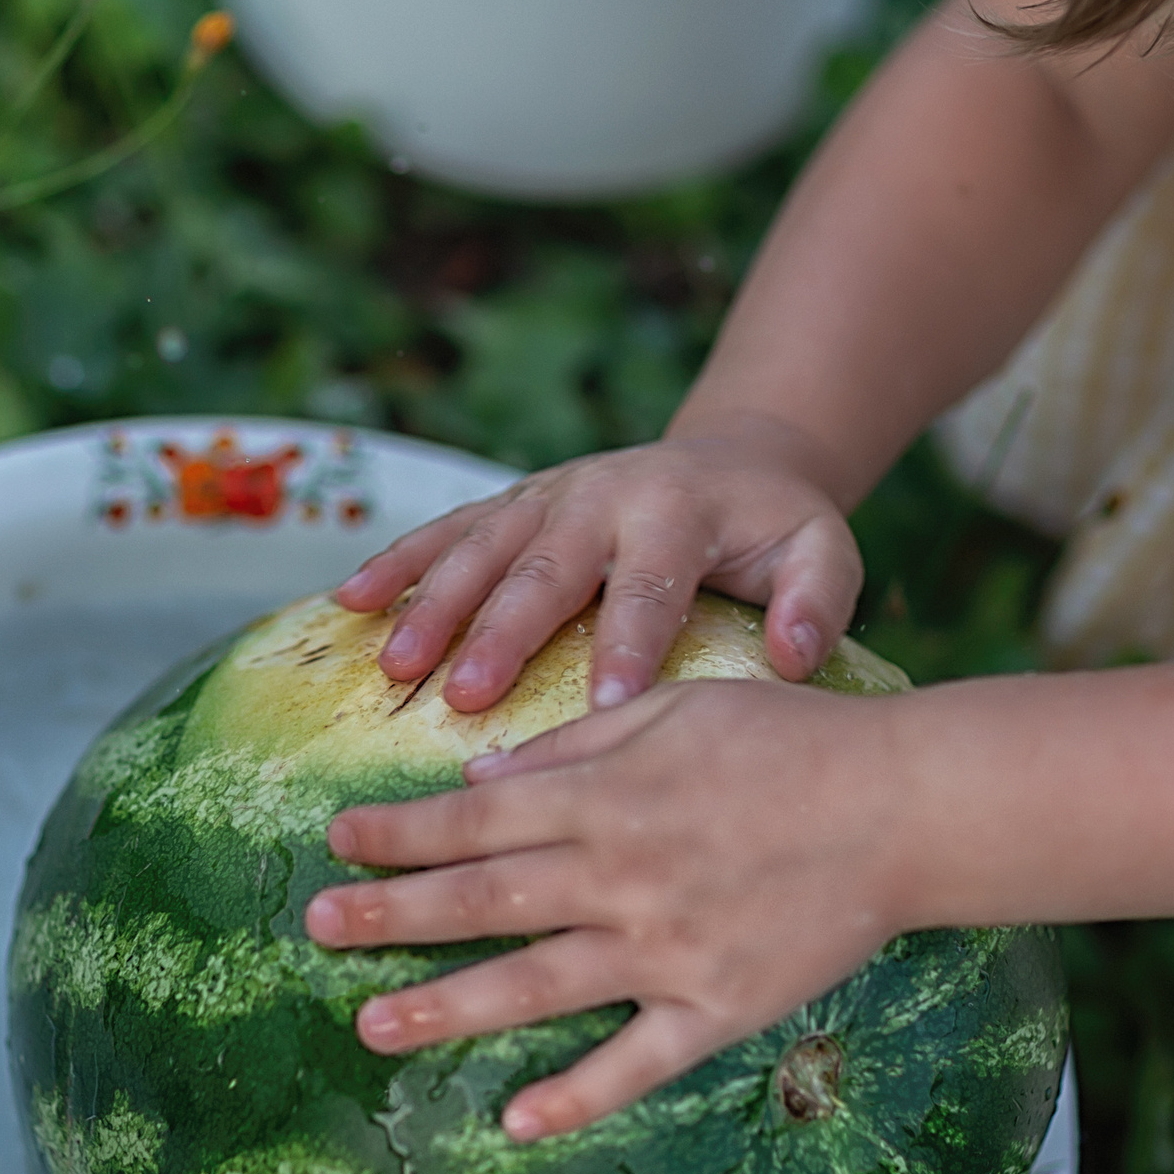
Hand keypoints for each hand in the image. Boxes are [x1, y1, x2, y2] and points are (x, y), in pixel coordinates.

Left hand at [302, 678, 911, 1139]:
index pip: (475, 816)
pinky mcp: (716, 1005)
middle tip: (317, 926)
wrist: (904, 805)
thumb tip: (482, 779)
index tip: (336, 839)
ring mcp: (665, 948)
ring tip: (372, 1024)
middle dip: (390, 912)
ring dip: (447, 1006)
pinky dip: (577, 1095)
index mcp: (607, 794)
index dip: (399, 829)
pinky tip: (516, 1121)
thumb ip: (577, 743)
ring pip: (535, 983)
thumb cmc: (793, 739)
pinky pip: (636, 1062)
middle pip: (483, 898)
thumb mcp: (677, 707)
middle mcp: (620, 874)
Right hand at [332, 416, 860, 712]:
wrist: (736, 458)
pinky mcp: (513, 501)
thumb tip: (794, 657)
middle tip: (465, 695)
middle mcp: (602, 495)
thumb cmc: (778, 527)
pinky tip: (350, 603)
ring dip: (434, 605)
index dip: (626, 646)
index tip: (602, 715)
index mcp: (677, 514)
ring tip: (397, 666)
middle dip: (502, 633)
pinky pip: (447, 530)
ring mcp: (548, 494)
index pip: (649, 586)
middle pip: (546, 570)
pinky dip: (397, 561)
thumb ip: (816, 603)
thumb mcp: (824, 553)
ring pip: (482, 550)